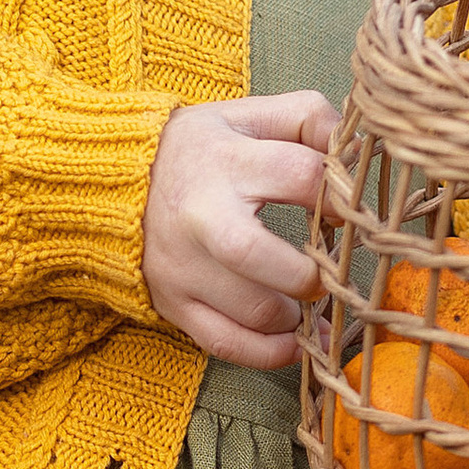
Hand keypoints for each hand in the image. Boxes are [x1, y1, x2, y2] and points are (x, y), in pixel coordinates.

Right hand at [143, 91, 333, 367]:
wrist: (110, 183)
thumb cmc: (196, 149)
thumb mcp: (245, 115)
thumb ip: (306, 117)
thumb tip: (358, 150)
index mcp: (226, 160)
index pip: (302, 177)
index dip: (341, 197)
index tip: (346, 212)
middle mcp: (202, 216)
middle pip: (267, 257)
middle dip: (313, 272)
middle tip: (327, 269)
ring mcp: (184, 267)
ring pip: (254, 311)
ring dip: (297, 316)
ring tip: (308, 302)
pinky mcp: (174, 304)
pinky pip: (227, 343)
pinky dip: (270, 353)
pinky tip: (294, 342)